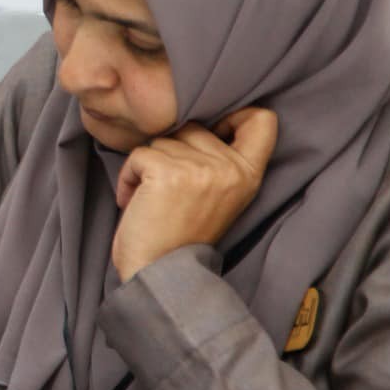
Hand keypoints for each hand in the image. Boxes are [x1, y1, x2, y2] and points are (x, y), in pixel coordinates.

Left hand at [111, 107, 278, 280]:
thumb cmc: (181, 236)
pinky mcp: (167, 172)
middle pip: (193, 126)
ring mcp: (200, 169)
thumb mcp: (219, 195)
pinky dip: (128, 177)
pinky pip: (138, 154)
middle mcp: (230, 168)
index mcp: (249, 174)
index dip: (234, 114)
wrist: (161, 275)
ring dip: (147, 167)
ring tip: (153, 200)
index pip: (262, 119)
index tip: (213, 131)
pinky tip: (135, 202)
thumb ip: (220, 160)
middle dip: (172, 151)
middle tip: (167, 190)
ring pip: (161, 140)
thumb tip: (197, 120)